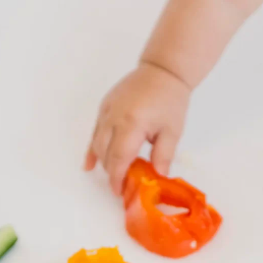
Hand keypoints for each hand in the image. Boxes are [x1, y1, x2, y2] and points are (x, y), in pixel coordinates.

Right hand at [85, 62, 190, 193]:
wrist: (162, 70)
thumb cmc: (170, 100)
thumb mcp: (172, 131)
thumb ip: (163, 155)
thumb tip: (158, 176)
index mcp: (132, 124)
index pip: (119, 159)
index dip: (117, 178)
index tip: (120, 192)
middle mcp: (114, 118)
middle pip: (105, 153)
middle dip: (111, 173)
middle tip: (121, 186)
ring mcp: (106, 111)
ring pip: (97, 144)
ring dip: (104, 161)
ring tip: (114, 174)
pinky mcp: (104, 106)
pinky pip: (95, 131)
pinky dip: (92, 149)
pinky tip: (89, 164)